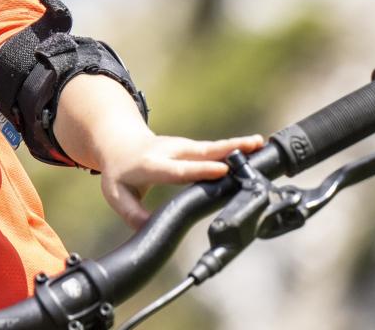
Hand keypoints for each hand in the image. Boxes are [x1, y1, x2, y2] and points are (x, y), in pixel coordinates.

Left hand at [95, 132, 266, 227]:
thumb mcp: (116, 195)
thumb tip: (152, 230)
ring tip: (258, 143)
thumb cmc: (120, 173)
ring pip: (211, 147)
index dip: (200, 170)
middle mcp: (170, 152)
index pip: (178, 169)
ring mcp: (181, 147)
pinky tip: (254, 145)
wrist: (119, 143)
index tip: (221, 170)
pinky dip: (233, 147)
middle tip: (250, 147)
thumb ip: (133, 213)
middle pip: (200, 152)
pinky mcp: (191, 147)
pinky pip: (214, 149)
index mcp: (151, 166)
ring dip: (235, 145)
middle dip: (225, 150)